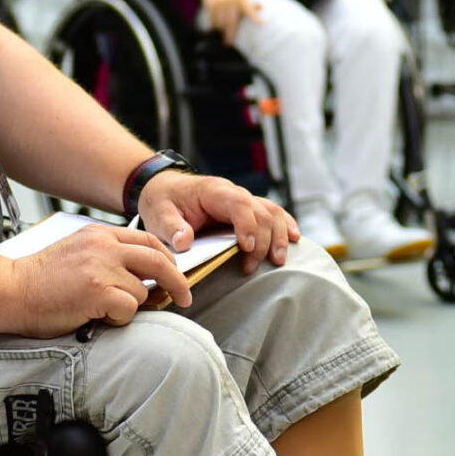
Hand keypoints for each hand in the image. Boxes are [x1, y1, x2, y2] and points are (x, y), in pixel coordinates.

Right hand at [7, 220, 195, 333]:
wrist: (11, 291)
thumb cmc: (39, 281)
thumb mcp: (76, 252)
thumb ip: (107, 256)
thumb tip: (141, 275)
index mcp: (99, 234)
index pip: (148, 240)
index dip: (168, 259)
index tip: (176, 273)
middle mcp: (104, 247)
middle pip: (159, 260)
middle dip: (178, 281)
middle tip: (186, 297)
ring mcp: (103, 268)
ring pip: (143, 292)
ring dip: (129, 306)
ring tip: (100, 309)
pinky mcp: (99, 292)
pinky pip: (129, 309)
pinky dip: (118, 319)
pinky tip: (97, 317)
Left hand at [136, 170, 297, 275]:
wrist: (165, 188)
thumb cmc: (163, 201)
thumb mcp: (158, 214)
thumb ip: (171, 227)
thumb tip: (185, 242)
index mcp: (213, 191)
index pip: (239, 203)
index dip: (247, 224)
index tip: (246, 247)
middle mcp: (233, 192)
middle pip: (261, 211)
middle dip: (263, 240)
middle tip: (252, 266)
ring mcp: (244, 200)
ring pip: (272, 212)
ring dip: (279, 236)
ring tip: (279, 260)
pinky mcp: (248, 210)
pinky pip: (273, 213)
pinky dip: (286, 224)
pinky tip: (295, 238)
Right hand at [199, 0, 265, 45]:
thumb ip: (250, 4)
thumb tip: (261, 7)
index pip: (250, 10)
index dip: (256, 17)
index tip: (263, 24)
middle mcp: (231, 1)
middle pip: (231, 22)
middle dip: (230, 34)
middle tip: (228, 43)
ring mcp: (220, 3)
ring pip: (221, 23)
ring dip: (221, 29)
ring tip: (222, 31)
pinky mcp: (211, 5)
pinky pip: (213, 20)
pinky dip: (215, 25)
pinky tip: (216, 27)